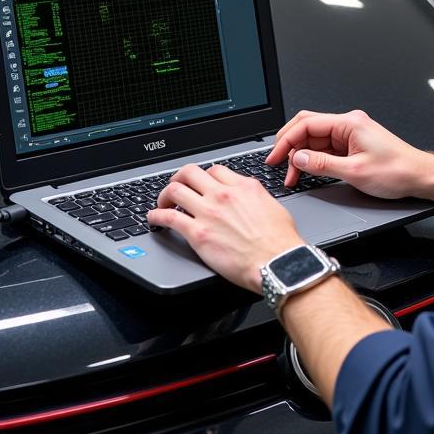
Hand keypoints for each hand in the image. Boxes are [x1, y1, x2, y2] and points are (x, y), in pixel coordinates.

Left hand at [148, 163, 303, 291]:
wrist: (277, 263)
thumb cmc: (280, 241)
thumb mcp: (272, 206)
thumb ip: (254, 198)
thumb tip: (247, 200)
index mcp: (244, 186)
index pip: (215, 171)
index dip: (205, 177)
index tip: (201, 185)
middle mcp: (223, 194)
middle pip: (191, 172)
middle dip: (179, 178)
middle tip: (176, 186)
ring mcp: (208, 212)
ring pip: (175, 189)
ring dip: (165, 195)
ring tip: (162, 202)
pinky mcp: (197, 233)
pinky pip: (168, 217)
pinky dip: (156, 215)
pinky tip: (154, 218)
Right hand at [268, 109, 433, 198]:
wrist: (419, 177)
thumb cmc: (397, 171)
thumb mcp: (354, 172)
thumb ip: (322, 164)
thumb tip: (298, 158)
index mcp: (349, 123)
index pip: (307, 123)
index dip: (286, 140)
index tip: (274, 156)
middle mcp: (349, 125)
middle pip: (308, 128)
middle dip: (290, 146)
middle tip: (277, 164)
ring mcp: (350, 135)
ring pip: (315, 140)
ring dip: (301, 156)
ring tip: (293, 175)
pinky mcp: (352, 146)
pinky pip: (325, 149)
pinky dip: (313, 160)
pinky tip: (307, 171)